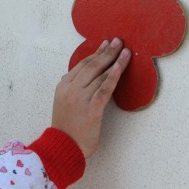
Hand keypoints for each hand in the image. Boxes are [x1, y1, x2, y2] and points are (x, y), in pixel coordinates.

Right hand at [51, 38, 129, 157]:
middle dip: (107, 52)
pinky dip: (113, 76)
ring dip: (114, 61)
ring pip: (100, 75)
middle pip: (92, 66)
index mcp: (62, 87)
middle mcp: (70, 90)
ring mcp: (80, 98)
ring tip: (126, 51)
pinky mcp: (92, 108)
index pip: (81, 65)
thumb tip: (80, 77)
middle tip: (119, 41)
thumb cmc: (66, 128)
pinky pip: (104, 89)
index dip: (95, 53)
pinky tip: (120, 66)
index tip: (106, 44)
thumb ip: (71, 89)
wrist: (65, 147)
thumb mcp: (64, 103)